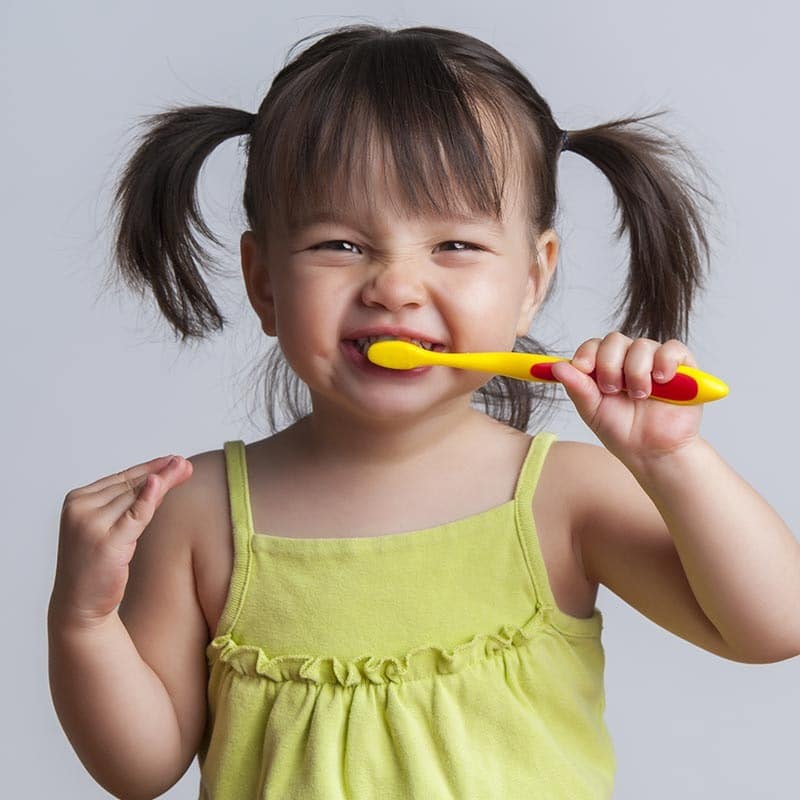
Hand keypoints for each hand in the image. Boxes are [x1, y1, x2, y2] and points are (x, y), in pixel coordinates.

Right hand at [50, 454, 192, 629]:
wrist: (79, 605)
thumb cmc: (96, 566)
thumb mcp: (110, 528)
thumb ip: (130, 504)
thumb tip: (160, 480)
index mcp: (76, 500)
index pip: (120, 479)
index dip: (149, 468)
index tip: (173, 460)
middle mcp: (80, 509)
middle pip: (129, 485)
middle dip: (160, 473)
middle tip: (185, 463)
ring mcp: (91, 525)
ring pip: (135, 497)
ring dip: (162, 481)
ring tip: (184, 469)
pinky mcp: (106, 542)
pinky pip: (135, 516)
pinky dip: (149, 499)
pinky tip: (161, 483)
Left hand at [549, 332, 702, 467]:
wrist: (652, 452)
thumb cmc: (622, 432)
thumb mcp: (592, 411)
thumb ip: (577, 387)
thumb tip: (556, 366)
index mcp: (605, 367)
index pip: (593, 345)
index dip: (587, 354)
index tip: (583, 369)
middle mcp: (629, 359)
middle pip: (614, 340)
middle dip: (609, 365)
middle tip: (612, 390)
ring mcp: (655, 361)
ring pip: (641, 345)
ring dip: (636, 372)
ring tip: (639, 396)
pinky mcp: (682, 366)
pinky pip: (672, 349)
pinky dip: (664, 361)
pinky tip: (660, 381)